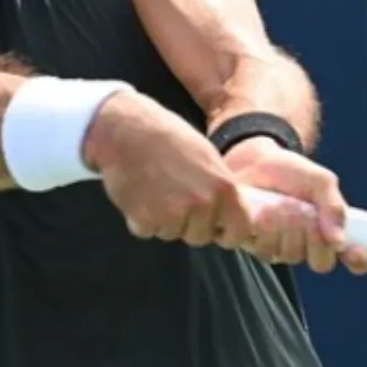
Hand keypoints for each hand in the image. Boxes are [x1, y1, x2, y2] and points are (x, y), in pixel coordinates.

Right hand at [83, 91, 259, 244]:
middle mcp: (203, 204)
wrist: (126, 129)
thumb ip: (221, 190)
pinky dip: (140, 219)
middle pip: (201, 236)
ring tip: (154, 189)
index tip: (216, 229)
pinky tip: (138, 194)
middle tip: (172, 195)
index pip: (239, 230)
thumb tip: (230, 216)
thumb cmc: (167, 138)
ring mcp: (174, 215)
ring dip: (163, 221)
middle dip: (188, 224)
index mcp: (224, 188)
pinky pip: (147, 232)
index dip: (227, 232)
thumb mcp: (209, 158)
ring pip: (173, 234)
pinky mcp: (145, 221)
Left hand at [222, 137, 366, 274]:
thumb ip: (333, 207)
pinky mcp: (254, 246)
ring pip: (290, 257)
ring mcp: (281, 249)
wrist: (254, 161)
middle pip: (321, 264)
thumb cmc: (292, 173)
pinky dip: (264, 229)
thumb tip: (340, 241)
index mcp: (332, 232)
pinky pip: (264, 251)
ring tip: (279, 204)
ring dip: (286, 228)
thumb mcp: (320, 181)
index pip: (356, 260)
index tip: (354, 251)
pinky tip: (261, 211)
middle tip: (304, 212)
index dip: (359, 260)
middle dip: (314, 237)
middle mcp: (309, 246)